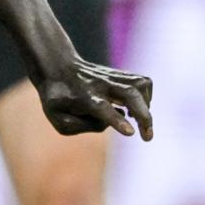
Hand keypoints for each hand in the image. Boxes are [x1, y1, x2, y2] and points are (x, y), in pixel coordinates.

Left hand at [38, 58, 153, 140]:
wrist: (57, 66)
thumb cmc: (57, 98)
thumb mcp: (57, 118)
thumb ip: (80, 126)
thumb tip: (108, 123)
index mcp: (83, 97)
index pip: (103, 108)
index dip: (117, 120)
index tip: (131, 132)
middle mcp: (100, 85)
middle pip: (129, 94)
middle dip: (144, 116)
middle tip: (148, 137)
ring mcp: (112, 78)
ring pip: (140, 85)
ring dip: (147, 106)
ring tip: (139, 121)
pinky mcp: (120, 75)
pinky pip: (142, 83)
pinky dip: (146, 98)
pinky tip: (133, 109)